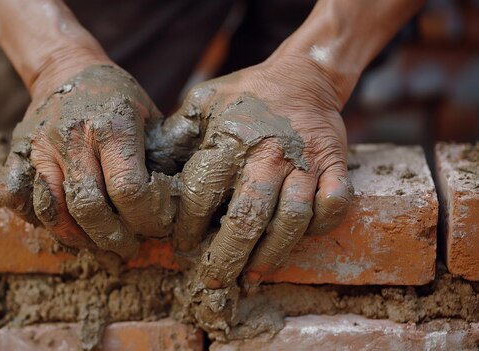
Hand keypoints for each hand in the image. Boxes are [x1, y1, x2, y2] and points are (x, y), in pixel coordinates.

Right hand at [0, 62, 176, 258]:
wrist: (67, 67)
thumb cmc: (117, 98)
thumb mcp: (151, 115)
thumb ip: (163, 155)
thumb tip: (181, 202)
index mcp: (113, 125)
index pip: (128, 189)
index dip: (145, 219)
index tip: (155, 228)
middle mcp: (73, 136)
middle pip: (88, 207)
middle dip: (111, 238)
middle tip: (127, 248)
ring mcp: (41, 145)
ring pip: (51, 209)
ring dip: (76, 239)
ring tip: (96, 245)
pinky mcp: (18, 151)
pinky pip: (15, 196)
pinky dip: (34, 219)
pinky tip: (59, 223)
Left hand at [167, 57, 352, 288]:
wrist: (303, 75)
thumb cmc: (246, 93)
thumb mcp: (202, 102)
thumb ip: (177, 133)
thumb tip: (148, 164)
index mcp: (229, 140)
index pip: (201, 195)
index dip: (187, 226)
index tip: (182, 245)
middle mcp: (268, 154)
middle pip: (247, 218)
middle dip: (227, 257)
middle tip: (212, 282)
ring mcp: (306, 162)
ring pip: (291, 220)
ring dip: (272, 254)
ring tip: (252, 276)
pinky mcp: (335, 165)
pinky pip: (334, 205)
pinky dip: (321, 227)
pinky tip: (300, 240)